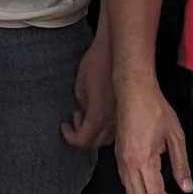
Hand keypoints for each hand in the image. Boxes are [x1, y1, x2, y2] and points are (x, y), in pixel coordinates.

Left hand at [61, 31, 115, 147]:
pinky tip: (100, 113)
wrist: (117, 50)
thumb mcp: (80, 86)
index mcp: (98, 115)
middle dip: (81, 135)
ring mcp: (123, 116)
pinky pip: (116, 128)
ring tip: (86, 115)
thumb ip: (81, 107)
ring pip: (107, 138)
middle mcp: (113, 120)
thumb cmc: (97, 62)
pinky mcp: (128, 110)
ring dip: (93, 132)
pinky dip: (105, 126)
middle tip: (75, 122)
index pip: (82, 140)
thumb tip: (82, 116)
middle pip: (94, 143)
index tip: (65, 128)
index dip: (70, 137)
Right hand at [114, 79, 191, 193]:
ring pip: (130, 190)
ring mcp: (120, 158)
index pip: (155, 193)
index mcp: (143, 159)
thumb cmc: (156, 110)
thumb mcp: (176, 137)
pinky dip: (136, 189)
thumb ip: (181, 165)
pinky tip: (149, 184)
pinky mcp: (117, 153)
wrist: (133, 91)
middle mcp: (128, 162)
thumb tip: (186, 188)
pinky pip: (125, 179)